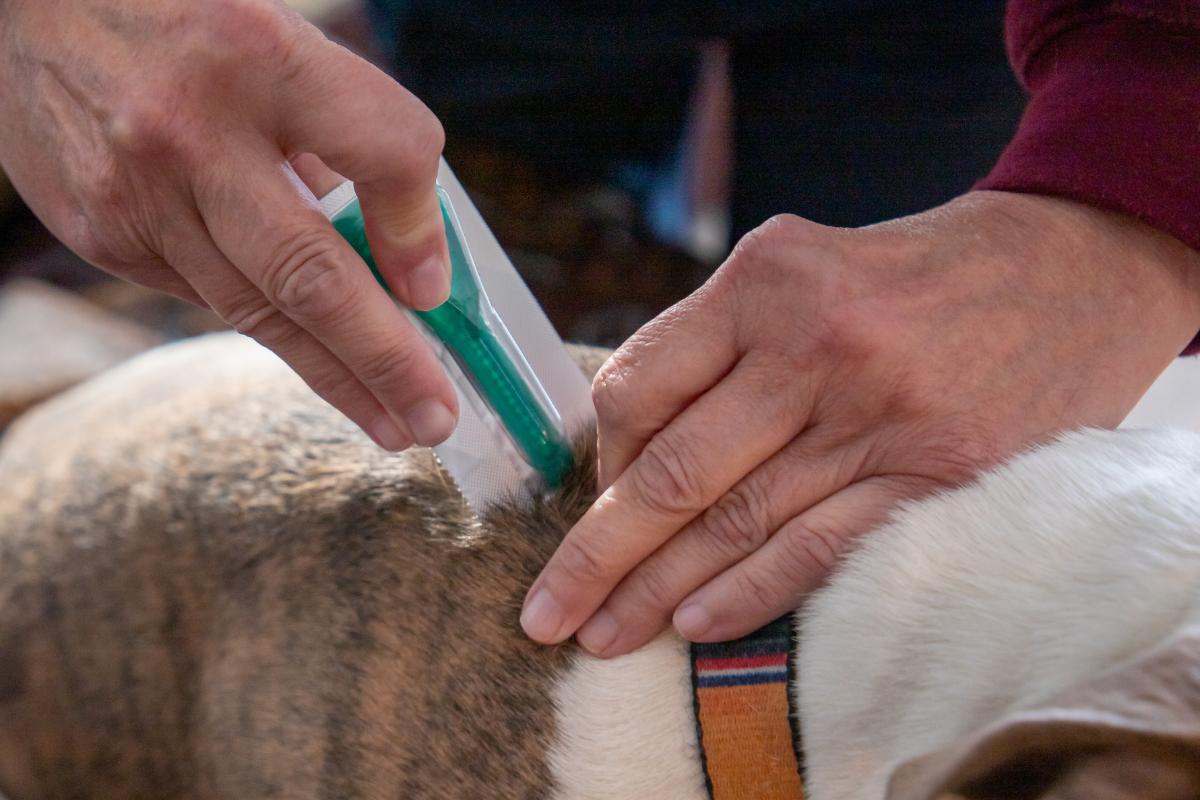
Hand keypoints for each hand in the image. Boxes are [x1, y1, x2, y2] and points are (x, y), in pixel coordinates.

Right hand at [0, 0, 456, 449]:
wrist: (30, 8)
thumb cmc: (186, 25)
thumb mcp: (283, 45)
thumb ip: (348, 136)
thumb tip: (408, 258)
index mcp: (261, 57)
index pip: (383, 150)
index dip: (422, 230)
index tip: (438, 295)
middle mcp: (192, 132)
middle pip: (311, 273)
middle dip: (383, 361)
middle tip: (433, 419)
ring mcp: (138, 193)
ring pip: (257, 311)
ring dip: (336, 376)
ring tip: (392, 421)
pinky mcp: (103, 234)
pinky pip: (209, 297)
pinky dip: (269, 323)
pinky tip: (312, 350)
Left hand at [523, 190, 1199, 655]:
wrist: (1060, 270)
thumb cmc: (904, 276)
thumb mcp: (798, 266)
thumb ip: (715, 343)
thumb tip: (623, 442)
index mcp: (766, 280)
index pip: (641, 385)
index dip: (601, 458)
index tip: (588, 500)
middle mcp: (816, 345)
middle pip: (675, 471)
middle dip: (598, 552)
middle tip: (546, 610)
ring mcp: (880, 413)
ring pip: (738, 522)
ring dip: (660, 590)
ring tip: (604, 634)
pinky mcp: (937, 473)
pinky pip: (820, 548)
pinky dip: (751, 593)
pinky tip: (695, 625)